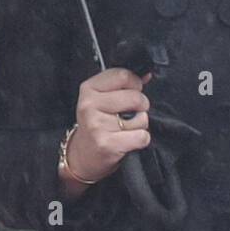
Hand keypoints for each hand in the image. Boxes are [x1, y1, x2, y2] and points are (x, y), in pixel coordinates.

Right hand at [61, 67, 152, 186]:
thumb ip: (123, 85)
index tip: (133, 91)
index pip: (123, 75)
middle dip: (141, 105)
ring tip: (125, 128)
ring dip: (140, 125)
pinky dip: (140, 139)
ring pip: (141, 118)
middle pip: (135, 96)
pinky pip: (142, 136)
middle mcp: (90, 105)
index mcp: (89, 89)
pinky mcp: (107, 144)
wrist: (83, 155)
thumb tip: (146, 75)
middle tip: (130, 113)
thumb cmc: (97, 124)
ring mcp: (97, 125)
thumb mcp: (102, 98)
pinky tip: (127, 140)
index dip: (135, 84)